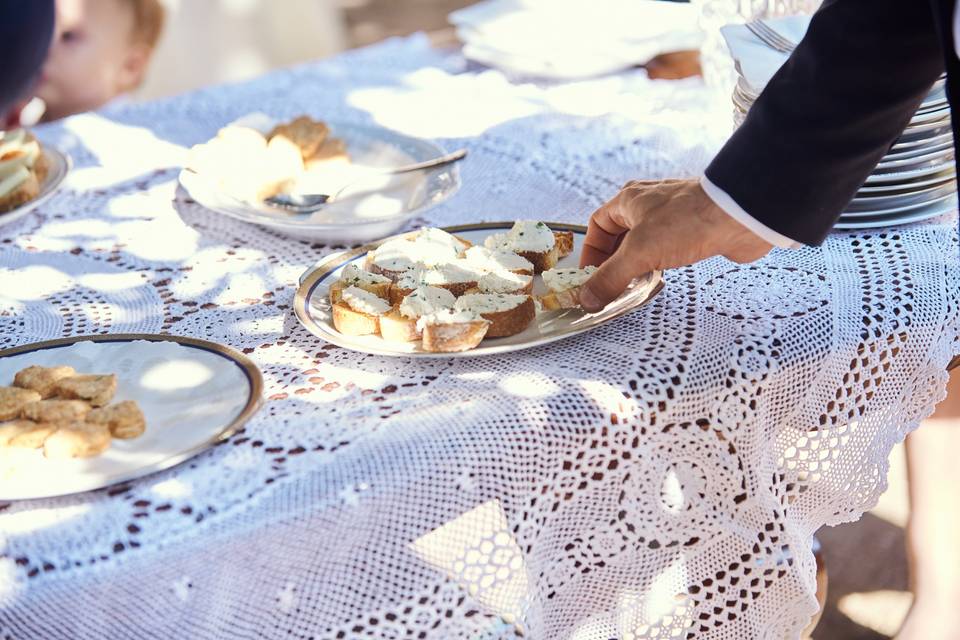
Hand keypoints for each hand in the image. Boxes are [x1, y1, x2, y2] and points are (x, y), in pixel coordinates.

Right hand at [578, 179, 773, 311]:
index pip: (598, 226)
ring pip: (644, 243)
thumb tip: (588, 299)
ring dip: (636, 264)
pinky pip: (667, 249)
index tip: (589, 277)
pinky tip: (660, 279)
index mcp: (629, 200)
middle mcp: (648, 204)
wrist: (739, 216)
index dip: (591, 252)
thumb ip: (610, 277)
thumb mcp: (639, 252)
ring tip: (632, 287)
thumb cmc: (687, 220)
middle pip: (620, 236)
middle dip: (612, 262)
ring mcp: (672, 217)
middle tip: (609, 287)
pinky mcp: (693, 230)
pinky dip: (658, 265)